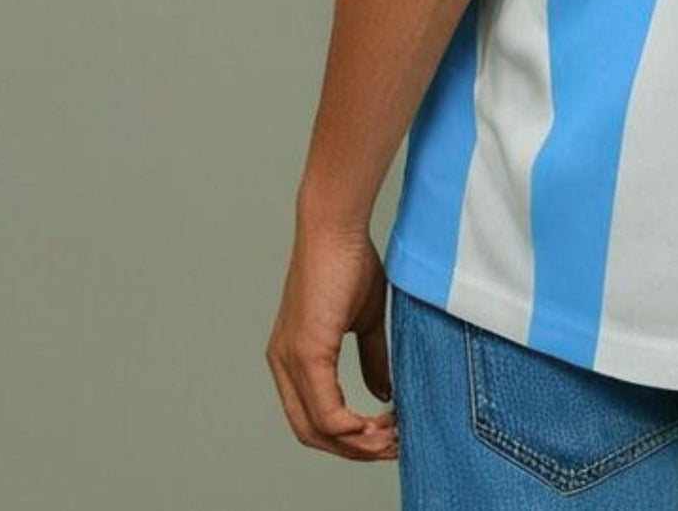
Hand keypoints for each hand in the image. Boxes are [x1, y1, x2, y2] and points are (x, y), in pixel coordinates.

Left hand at [265, 220, 399, 461]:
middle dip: (354, 450)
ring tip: (394, 435)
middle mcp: (283, 364)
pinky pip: (326, 413)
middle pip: (312, 434)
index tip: (384, 434)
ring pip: (318, 429)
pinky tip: (378, 424)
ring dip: (358, 443)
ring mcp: (291, 361)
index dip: (347, 436)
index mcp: (293, 358)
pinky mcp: (307, 353)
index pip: (313, 418)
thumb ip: (370, 359)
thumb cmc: (349, 261)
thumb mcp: (363, 320)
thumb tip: (381, 394)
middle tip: (393, 444)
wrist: (337, 226)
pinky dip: (353, 428)